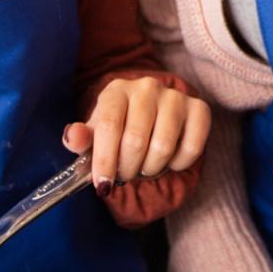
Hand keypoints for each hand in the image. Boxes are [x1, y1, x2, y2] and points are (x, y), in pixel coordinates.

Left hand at [63, 76, 209, 195]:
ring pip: (163, 147)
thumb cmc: (119, 128)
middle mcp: (147, 87)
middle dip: (127, 169)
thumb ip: (81, 139)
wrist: (152, 114)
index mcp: (117, 90)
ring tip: (144, 167)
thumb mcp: (96, 134)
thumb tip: (73, 138)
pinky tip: (169, 160)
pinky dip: (178, 164)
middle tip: (125, 174)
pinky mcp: (199, 108)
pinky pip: (191, 147)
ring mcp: (175, 96)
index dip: (105, 160)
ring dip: (151, 169)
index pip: (109, 126)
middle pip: (135, 140)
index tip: (103, 184)